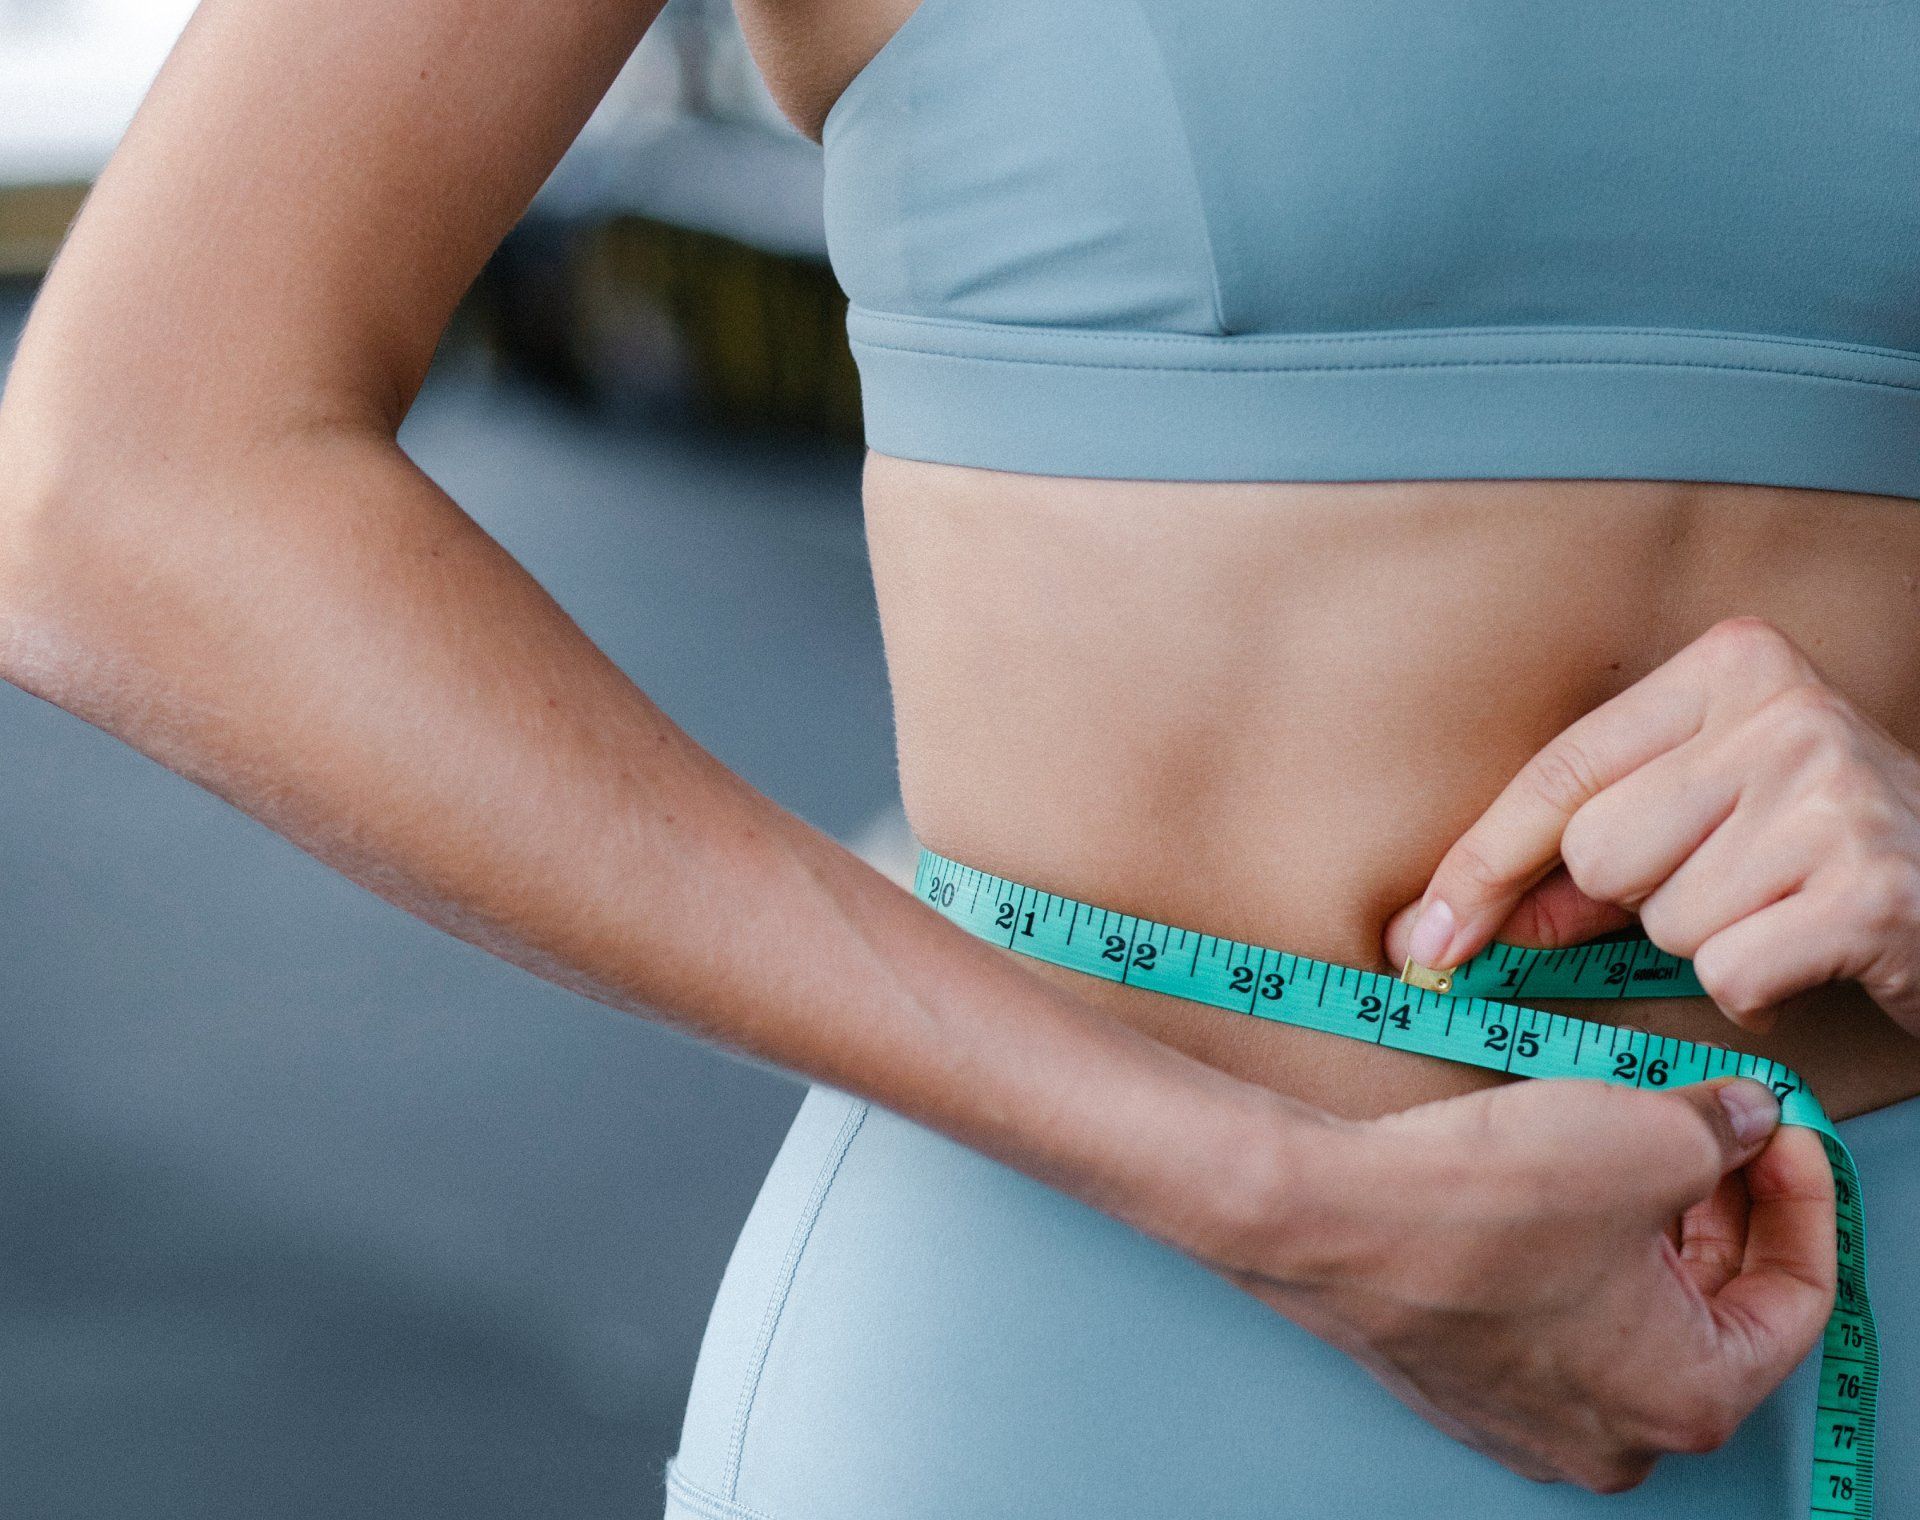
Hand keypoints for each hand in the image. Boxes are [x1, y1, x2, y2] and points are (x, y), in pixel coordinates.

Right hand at [1212, 1075, 1833, 1492]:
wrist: (1325, 1217)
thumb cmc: (1483, 1202)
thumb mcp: (1648, 1136)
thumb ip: (1726, 1129)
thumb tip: (1744, 1118)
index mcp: (1690, 1398)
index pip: (1796, 1298)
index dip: (1799, 1196)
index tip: (1780, 1129)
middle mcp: (1615, 1434)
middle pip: (1711, 1311)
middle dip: (1722, 1210)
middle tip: (1717, 1126)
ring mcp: (1529, 1418)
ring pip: (1628, 1313)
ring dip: (1648, 1228)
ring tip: (1635, 1138)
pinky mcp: (1463, 1382)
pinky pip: (1551, 1318)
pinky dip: (1576, 1253)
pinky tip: (1559, 1182)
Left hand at [1384, 617, 1919, 1032]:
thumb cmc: (1819, 843)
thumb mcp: (1702, 812)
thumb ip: (1583, 853)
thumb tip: (1451, 925)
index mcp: (1732, 664)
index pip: (1561, 772)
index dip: (1480, 865)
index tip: (1423, 939)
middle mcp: (1784, 713)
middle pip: (1599, 852)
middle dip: (1637, 898)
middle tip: (1727, 880)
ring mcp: (1833, 796)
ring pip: (1662, 920)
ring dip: (1706, 939)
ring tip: (1779, 906)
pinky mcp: (1869, 890)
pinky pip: (1726, 971)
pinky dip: (1755, 988)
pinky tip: (1809, 950)